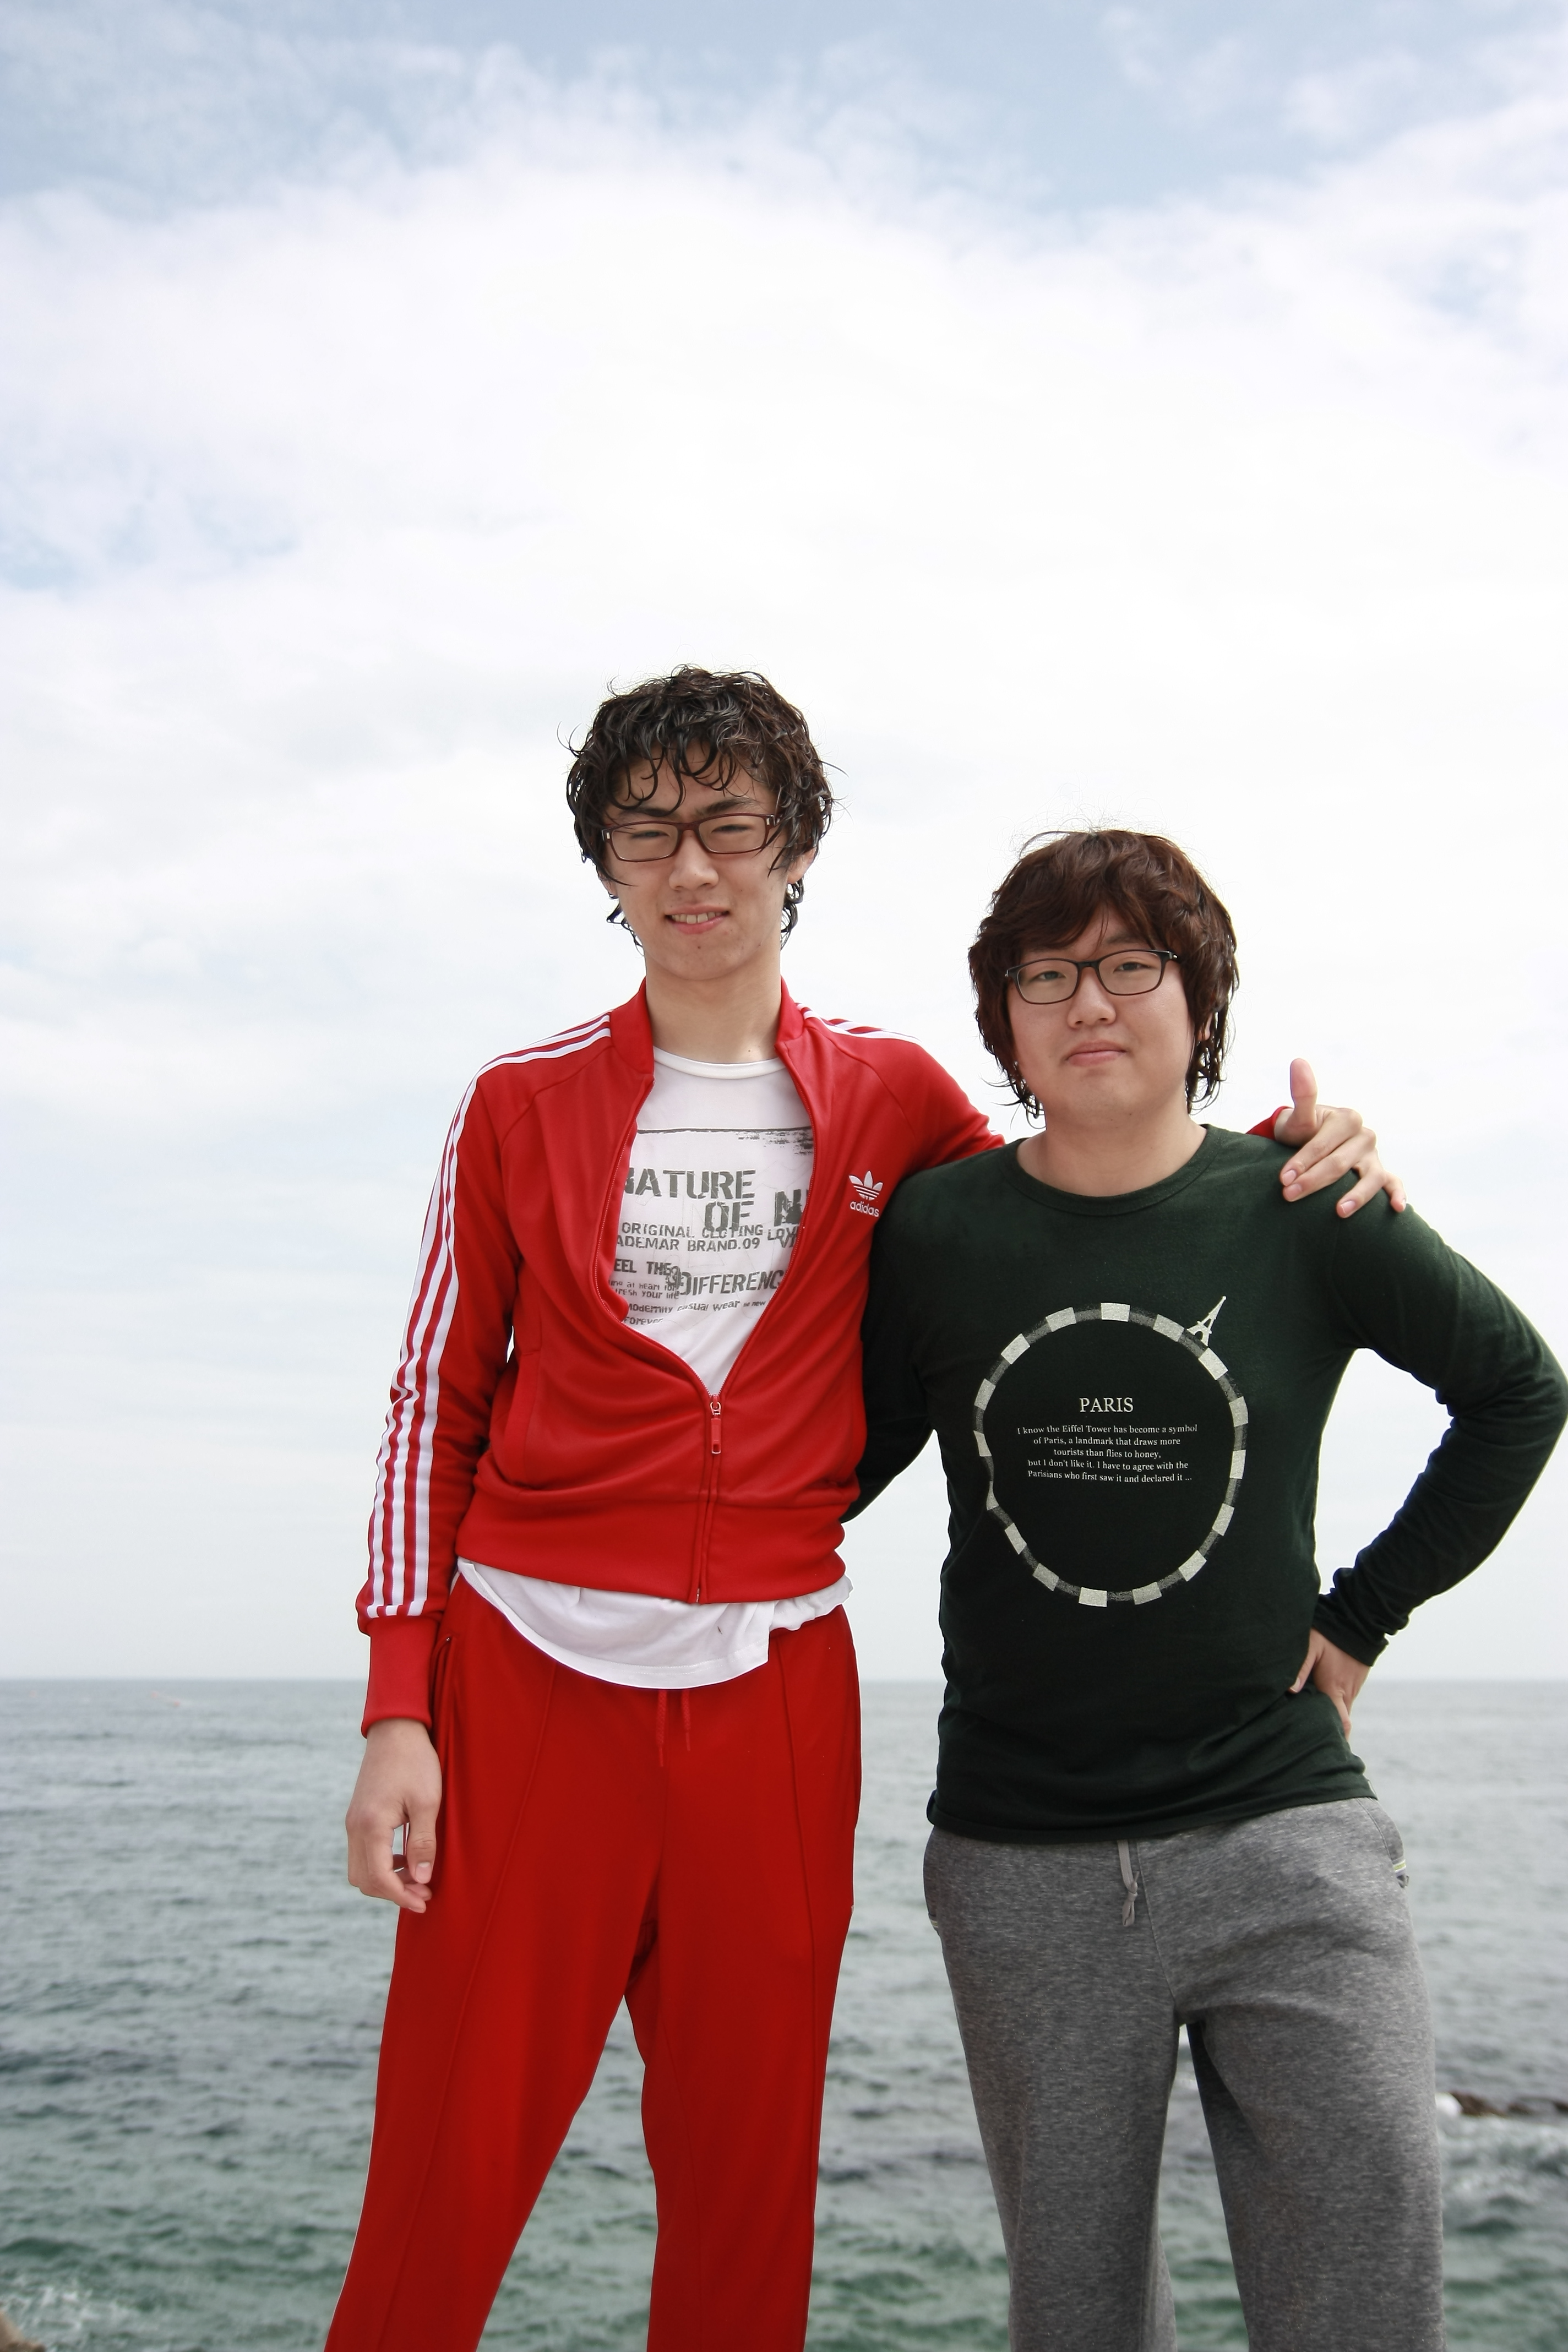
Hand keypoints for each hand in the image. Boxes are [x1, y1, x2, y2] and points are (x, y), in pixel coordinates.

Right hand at [346, 1717, 442, 1912]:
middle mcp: (354, 1827)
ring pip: (360, 1869)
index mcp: (371, 1825)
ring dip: (385, 1880)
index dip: (401, 1896)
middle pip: (364, 1879)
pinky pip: (362, 1853)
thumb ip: (423, 1843)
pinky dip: (380, 1864)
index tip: (424, 1903)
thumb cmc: (415, 1763)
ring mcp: (353, 1822)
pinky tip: (405, 1859)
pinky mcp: (357, 1816)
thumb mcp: (428, 1802)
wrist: (396, 1730)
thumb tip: (421, 1880)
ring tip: (417, 1879)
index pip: (379, 1878)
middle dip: (392, 1893)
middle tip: (423, 1894)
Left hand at [1274, 1058, 1406, 1216]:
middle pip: (1339, 1163)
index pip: (1322, 1144)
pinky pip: (1392, 1183)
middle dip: (1313, 1181)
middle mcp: (1365, 1136)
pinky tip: (1396, 1208)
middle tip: (1289, 1196)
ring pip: (1369, 1177)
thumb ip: (1301, 1093)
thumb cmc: (1303, 1132)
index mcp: (1347, 1119)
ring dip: (1356, 1195)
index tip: (1282, 1179)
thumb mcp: (1299, 1117)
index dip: (1301, 1162)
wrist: (1309, 1143)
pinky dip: (1397, 1194)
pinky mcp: (1381, 1173)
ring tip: (1339, 1212)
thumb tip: (1298, 1061)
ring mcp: (1374, 1156)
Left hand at [1291, 1628, 1370, 1737]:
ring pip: (1342, 1711)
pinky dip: (1335, 1707)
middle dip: (1330, 1734)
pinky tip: (1321, 1708)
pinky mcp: (1354, 1681)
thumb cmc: (1332, 1632)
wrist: (1360, 1621)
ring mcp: (1352, 1688)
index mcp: (1336, 1689)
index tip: (1326, 1753)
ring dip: (1332, 1720)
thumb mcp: (1312, 1645)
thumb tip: (1291, 1691)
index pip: (1340, 1723)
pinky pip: (1344, 1700)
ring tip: (1314, 1731)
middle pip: (1340, 1722)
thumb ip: (1301, 1668)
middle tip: (1315, 1746)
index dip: (1335, 1740)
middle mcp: (1346, 1693)